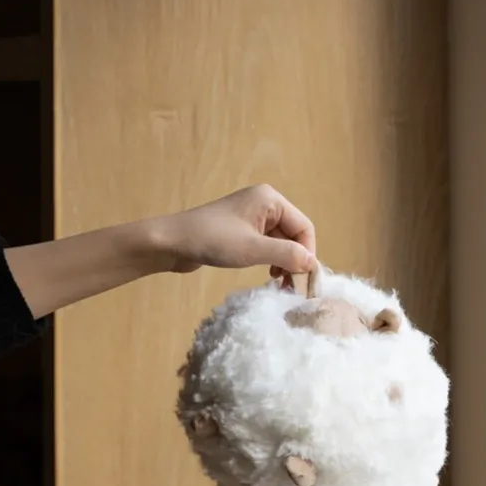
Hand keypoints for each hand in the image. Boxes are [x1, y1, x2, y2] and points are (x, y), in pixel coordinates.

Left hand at [156, 184, 316, 274]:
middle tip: (290, 286)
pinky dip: (271, 260)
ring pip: (281, 242)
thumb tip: (312, 264)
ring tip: (278, 283)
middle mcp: (265, 204)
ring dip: (284, 262)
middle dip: (295, 259)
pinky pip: (266, 245)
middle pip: (294, 234)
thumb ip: (286, 255)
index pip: (304, 227)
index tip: (303, 279)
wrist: (172, 242)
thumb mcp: (252, 249)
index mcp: (271, 199)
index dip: (307, 253)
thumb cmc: (212, 241)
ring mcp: (252, 217)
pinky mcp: (241, 231)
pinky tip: (268, 274)